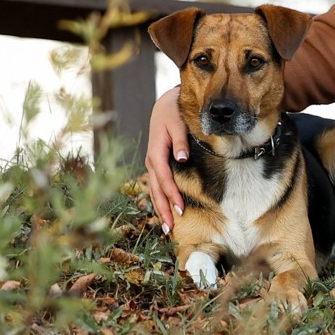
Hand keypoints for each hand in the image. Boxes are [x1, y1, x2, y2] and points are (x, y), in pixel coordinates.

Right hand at [144, 88, 188, 232]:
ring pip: (153, 191)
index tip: (181, 210)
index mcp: (156, 152)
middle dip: (163, 210)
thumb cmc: (173, 113)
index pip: (164, 178)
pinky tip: (165, 214)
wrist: (164, 106)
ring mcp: (151, 164)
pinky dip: (159, 201)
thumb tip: (183, 159)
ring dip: (160, 209)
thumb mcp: (177, 123)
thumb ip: (181, 141)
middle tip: (171, 229)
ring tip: (167, 229)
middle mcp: (151, 161)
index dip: (172, 195)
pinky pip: (155, 187)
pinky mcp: (155, 166)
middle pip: (156, 190)